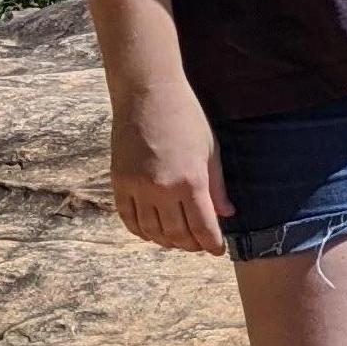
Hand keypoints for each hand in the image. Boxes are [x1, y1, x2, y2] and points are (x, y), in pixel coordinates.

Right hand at [110, 76, 230, 253]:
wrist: (148, 94)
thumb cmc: (186, 118)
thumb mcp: (211, 150)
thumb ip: (217, 186)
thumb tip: (227, 214)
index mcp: (191, 181)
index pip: (203, 227)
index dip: (212, 244)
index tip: (218, 251)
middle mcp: (162, 189)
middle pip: (177, 234)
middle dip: (191, 245)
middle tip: (200, 245)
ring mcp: (137, 187)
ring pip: (151, 231)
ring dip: (166, 242)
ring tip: (178, 241)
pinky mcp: (119, 182)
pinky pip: (128, 218)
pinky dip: (141, 231)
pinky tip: (152, 232)